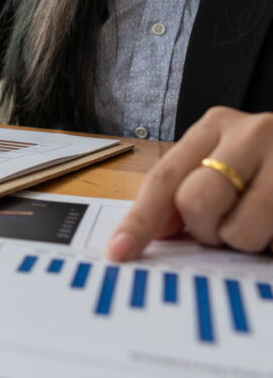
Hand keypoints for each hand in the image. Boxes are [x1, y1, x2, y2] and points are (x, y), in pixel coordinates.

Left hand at [107, 107, 272, 260]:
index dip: (139, 220)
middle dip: (206, 230)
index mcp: (217, 125)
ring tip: (265, 225)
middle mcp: (253, 132)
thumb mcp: (227, 163)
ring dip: (246, 242)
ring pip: (239, 230)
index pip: (164, 178)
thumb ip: (186, 190)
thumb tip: (154, 233)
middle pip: (196, 202)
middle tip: (226, 228)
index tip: (119, 252)